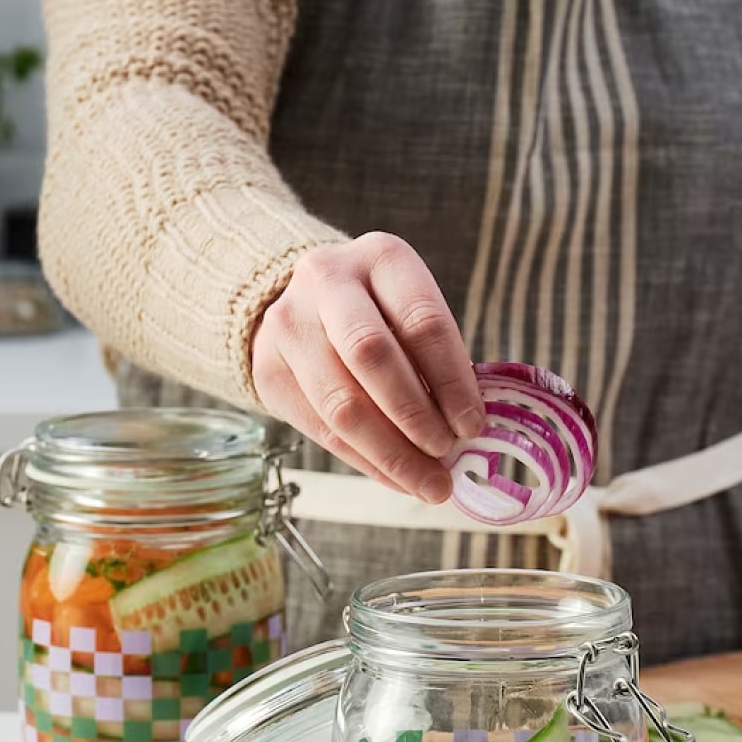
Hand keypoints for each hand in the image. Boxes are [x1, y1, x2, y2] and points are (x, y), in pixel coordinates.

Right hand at [251, 232, 484, 502]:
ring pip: (342, 402)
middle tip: (447, 453)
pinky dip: (367, 462)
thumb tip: (467, 432)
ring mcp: (288, 323)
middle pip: (372, 355)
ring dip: (392, 453)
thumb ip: (437, 361)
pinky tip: (398, 479)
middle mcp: (327, 279)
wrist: (301, 302)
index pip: (422, 321)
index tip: (473, 426)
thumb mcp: (413, 312)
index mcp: (382, 257)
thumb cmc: (381, 314)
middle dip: (416, 415)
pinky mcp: (268, 369)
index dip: (452, 381)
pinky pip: (321, 429)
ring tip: (430, 483)